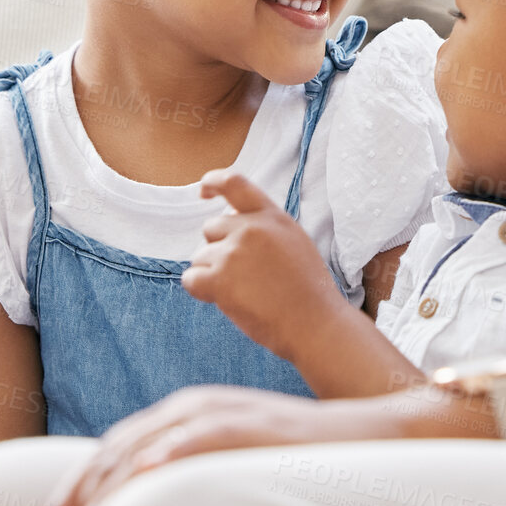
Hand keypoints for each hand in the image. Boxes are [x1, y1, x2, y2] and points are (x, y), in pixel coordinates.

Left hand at [31, 385, 410, 505]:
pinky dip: (168, 453)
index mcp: (182, 415)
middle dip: (77, 499)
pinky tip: (143, 475)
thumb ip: (184, 476)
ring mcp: (221, 410)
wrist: (357, 436)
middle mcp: (192, 406)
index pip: (113, 450)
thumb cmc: (289, 460)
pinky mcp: (249, 422)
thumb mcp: (224, 466)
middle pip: (117, 448)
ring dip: (107, 495)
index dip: (75, 491)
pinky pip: (200, 435)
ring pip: (146, 448)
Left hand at [183, 169, 347, 359]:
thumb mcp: (293, 241)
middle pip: (211, 227)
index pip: (234, 182)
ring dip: (213, 273)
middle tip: (243, 274)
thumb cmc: (307, 290)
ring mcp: (234, 253)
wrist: (315, 323)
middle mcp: (251, 228)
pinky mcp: (220, 280)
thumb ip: (264, 228)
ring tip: (244, 291)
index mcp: (272, 216)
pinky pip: (191, 278)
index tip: (204, 191)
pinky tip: (223, 298)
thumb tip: (230, 227)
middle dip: (219, 248)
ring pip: (201, 256)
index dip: (213, 182)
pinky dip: (200, 289)